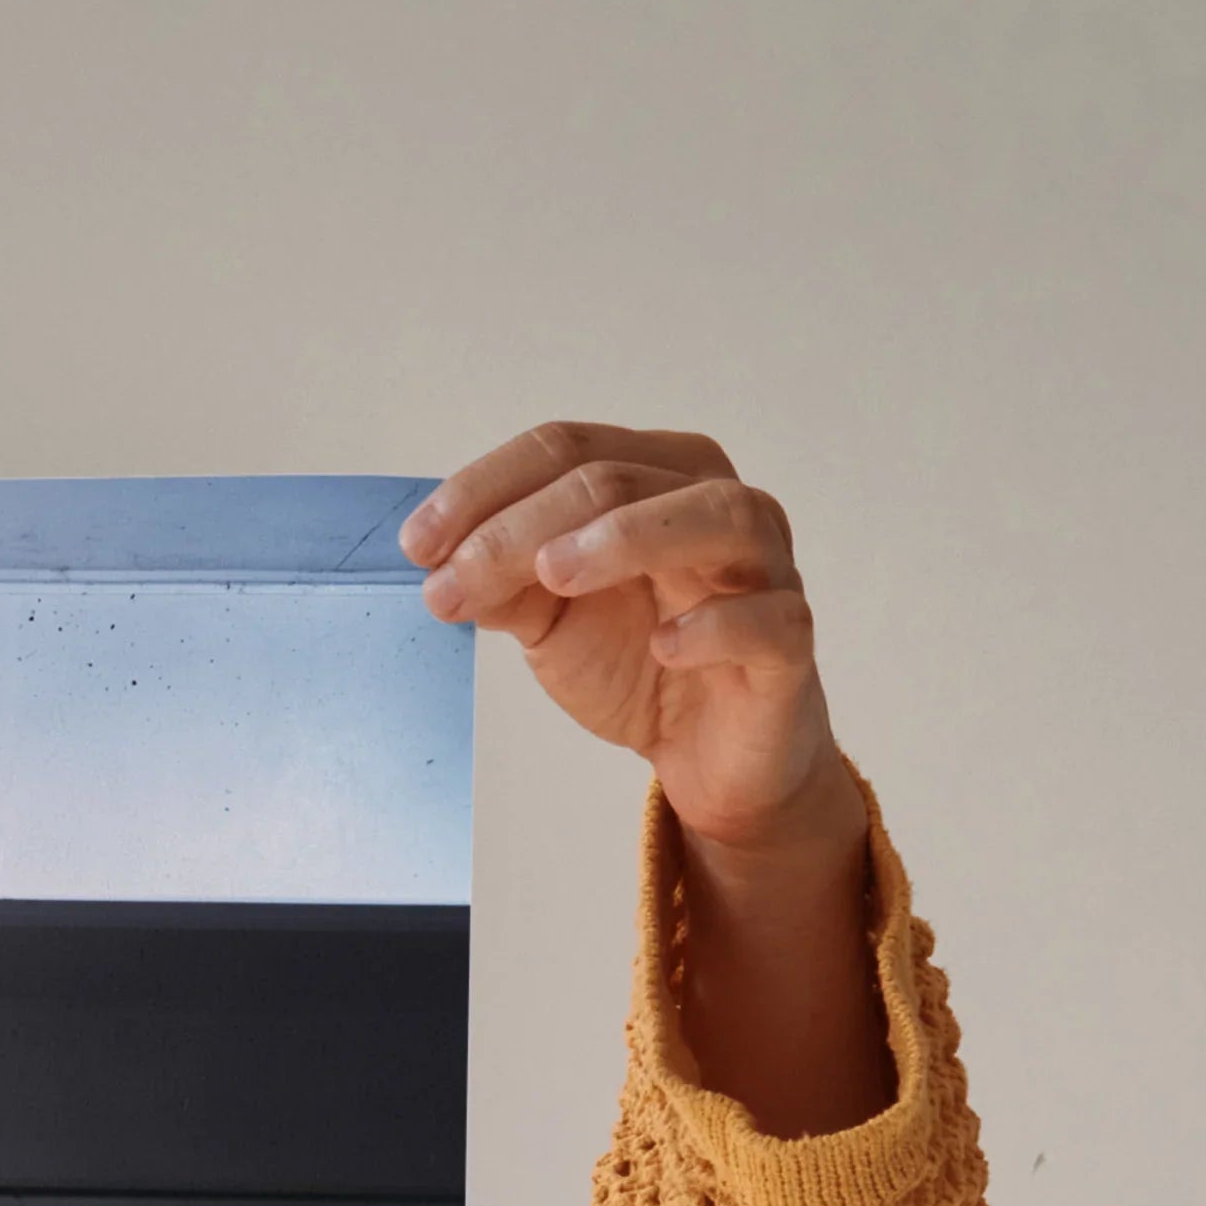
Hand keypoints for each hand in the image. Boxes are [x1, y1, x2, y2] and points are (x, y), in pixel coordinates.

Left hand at [405, 423, 889, 1130]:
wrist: (708, 755)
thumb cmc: (639, 662)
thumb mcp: (551, 620)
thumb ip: (504, 583)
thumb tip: (441, 563)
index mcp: (656, 477)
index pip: (567, 449)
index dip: (486, 488)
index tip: (417, 545)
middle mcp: (715, 503)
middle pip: (619, 479)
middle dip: (522, 527)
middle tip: (453, 581)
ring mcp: (764, 569)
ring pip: (713, 516)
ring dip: (627, 537)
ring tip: (553, 574)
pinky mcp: (788, 643)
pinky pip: (767, 619)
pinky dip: (715, 624)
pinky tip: (664, 645)